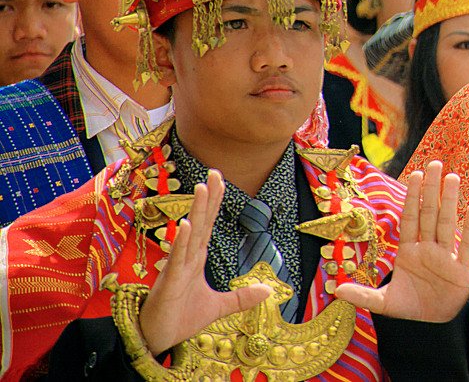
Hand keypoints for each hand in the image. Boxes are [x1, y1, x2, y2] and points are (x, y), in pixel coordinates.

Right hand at [139, 171, 270, 355]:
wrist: (155, 341)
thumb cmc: (180, 318)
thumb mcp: (218, 307)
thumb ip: (241, 298)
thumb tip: (268, 291)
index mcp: (197, 258)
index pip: (209, 224)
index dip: (214, 202)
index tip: (220, 179)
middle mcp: (187, 258)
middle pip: (201, 222)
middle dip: (208, 197)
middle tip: (214, 171)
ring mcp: (177, 268)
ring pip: (190, 234)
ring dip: (197, 211)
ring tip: (202, 187)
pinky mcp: (168, 283)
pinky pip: (176, 259)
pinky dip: (181, 241)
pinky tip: (186, 225)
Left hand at [335, 161, 468, 322]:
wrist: (432, 328)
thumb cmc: (409, 309)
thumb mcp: (383, 303)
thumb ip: (362, 295)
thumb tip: (336, 290)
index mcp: (409, 251)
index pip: (411, 219)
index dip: (413, 197)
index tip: (415, 174)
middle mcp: (428, 249)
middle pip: (429, 214)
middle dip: (431, 190)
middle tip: (435, 164)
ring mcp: (446, 258)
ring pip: (447, 224)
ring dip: (450, 201)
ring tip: (452, 178)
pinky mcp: (462, 271)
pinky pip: (466, 246)